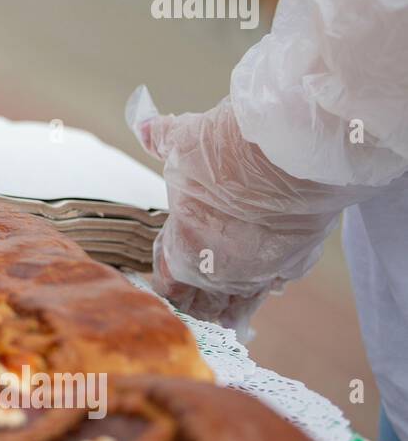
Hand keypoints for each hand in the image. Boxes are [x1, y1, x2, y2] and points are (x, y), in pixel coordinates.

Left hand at [129, 90, 351, 340]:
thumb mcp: (184, 139)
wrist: (296, 152)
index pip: (168, 283)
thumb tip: (143, 126)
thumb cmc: (229, 149)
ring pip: (241, 301)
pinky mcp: (297, 261)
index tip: (165, 274)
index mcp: (185, 251)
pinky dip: (267, 284)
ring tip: (224, 314)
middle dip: (197, 298)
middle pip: (204, 301)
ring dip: (231, 302)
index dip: (165, 277)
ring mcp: (262, 272)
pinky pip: (275, 283)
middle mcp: (222, 273)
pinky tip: (265, 286)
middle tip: (192, 301)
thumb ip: (160, 139)